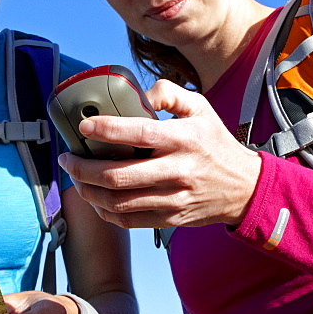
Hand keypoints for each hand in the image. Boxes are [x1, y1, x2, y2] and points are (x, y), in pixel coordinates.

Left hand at [58, 79, 261, 229]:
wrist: (244, 187)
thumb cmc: (216, 144)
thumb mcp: (201, 108)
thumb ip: (170, 93)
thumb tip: (141, 93)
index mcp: (184, 139)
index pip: (139, 134)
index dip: (106, 130)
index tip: (84, 126)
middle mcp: (177, 171)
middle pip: (119, 176)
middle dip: (84, 168)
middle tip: (68, 158)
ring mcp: (173, 199)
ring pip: (118, 202)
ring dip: (88, 191)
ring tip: (75, 177)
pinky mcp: (170, 219)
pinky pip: (128, 220)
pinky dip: (104, 211)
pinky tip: (94, 198)